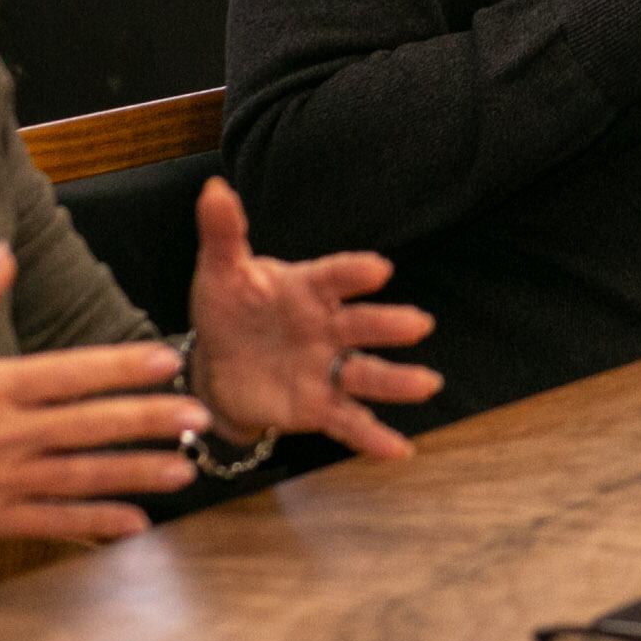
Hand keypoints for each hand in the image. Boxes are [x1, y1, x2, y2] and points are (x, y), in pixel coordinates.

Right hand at [0, 244, 209, 551]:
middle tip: (201, 417)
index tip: (167, 361)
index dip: (122, 367)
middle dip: (149, 420)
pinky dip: (94, 524)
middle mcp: (2, 436)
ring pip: (81, 478)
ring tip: (183, 469)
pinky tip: (134, 524)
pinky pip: (52, 523)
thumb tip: (1, 249)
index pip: (70, 374)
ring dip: (135, 473)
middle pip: (88, 426)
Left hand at [183, 177, 441, 459]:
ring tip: (427, 384)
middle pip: (361, 325)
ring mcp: (326, 369)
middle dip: (388, 325)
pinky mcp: (318, 407)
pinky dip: (374, 438)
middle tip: (418, 324)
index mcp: (307, 289)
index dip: (355, 273)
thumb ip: (223, 233)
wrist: (215, 365)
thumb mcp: (220, 271)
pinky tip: (399, 451)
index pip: (334, 276)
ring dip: (396, 380)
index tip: (379, 270)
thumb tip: (213, 189)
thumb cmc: (229, 308)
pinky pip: (348, 422)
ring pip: (365, 374)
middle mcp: (326, 327)